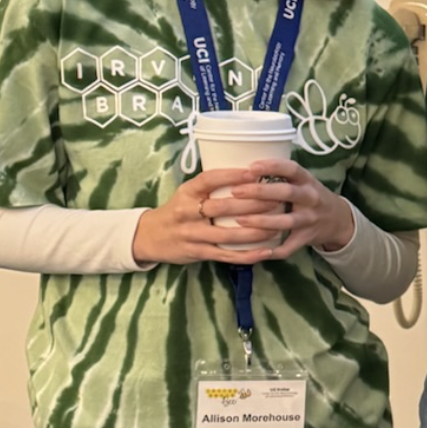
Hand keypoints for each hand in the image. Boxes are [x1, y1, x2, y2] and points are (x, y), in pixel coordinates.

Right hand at [130, 166, 311, 265]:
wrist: (149, 236)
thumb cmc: (179, 210)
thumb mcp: (188, 192)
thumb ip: (212, 186)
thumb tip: (252, 172)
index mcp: (187, 192)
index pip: (209, 179)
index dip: (232, 175)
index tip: (255, 172)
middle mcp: (186, 212)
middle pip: (222, 207)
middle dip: (252, 205)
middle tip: (277, 201)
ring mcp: (191, 234)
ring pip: (226, 234)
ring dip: (254, 232)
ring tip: (277, 227)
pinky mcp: (196, 252)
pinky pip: (225, 255)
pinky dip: (247, 255)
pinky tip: (266, 252)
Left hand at [195, 157, 355, 258]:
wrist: (338, 219)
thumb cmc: (310, 196)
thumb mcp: (303, 181)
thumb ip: (280, 175)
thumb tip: (242, 167)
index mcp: (307, 181)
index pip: (292, 169)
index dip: (272, 166)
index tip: (251, 167)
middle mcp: (311, 198)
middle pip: (287, 193)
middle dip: (260, 192)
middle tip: (236, 191)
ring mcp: (310, 219)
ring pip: (286, 221)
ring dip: (262, 221)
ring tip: (240, 219)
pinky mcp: (307, 237)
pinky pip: (290, 246)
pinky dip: (274, 251)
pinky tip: (257, 251)